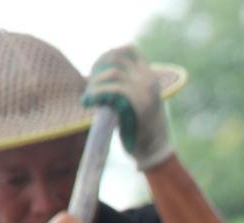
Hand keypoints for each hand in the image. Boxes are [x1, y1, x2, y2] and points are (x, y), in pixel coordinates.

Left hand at [82, 46, 172, 170]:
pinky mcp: (138, 103)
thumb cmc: (143, 129)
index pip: (130, 50)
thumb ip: (131, 85)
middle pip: (117, 59)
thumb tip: (105, 75)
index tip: (97, 67)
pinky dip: (96, 93)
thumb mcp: (142, 100)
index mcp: (151, 77)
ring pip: (113, 73)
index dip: (109, 53)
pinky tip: (88, 102)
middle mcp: (150, 80)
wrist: (155, 151)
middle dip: (98, 68)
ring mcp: (145, 91)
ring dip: (96, 82)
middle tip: (90, 85)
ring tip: (89, 96)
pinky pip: (112, 90)